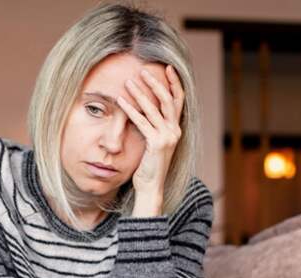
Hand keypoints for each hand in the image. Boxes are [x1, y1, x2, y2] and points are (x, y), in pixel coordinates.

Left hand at [117, 64, 184, 195]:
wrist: (151, 187)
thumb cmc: (149, 166)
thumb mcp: (154, 143)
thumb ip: (153, 127)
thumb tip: (144, 110)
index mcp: (176, 129)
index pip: (178, 101)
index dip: (174, 83)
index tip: (167, 68)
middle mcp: (175, 131)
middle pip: (168, 100)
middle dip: (156, 83)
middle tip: (143, 71)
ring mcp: (167, 137)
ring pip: (154, 109)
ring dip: (140, 93)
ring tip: (128, 82)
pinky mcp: (156, 144)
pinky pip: (142, 122)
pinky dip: (131, 109)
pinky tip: (121, 101)